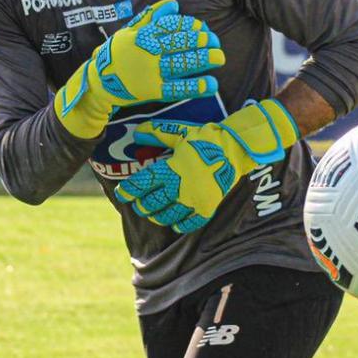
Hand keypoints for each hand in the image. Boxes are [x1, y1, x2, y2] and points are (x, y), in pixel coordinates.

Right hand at [54, 0, 223, 138]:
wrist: (99, 80)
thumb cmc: (118, 53)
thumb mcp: (129, 30)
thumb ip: (151, 16)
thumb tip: (174, 4)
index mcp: (143, 35)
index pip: (170, 27)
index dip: (188, 26)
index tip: (202, 27)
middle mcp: (148, 52)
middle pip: (178, 44)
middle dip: (200, 41)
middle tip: (215, 41)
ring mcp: (151, 72)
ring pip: (180, 64)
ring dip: (202, 60)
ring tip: (219, 57)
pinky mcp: (153, 91)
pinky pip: (177, 88)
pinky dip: (194, 87)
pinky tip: (210, 84)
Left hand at [113, 99, 298, 233]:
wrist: (236, 149)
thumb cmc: (206, 138)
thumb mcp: (180, 132)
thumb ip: (157, 133)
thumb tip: (136, 132)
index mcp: (171, 169)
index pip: (142, 184)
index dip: (129, 191)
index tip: (122, 194)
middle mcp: (179, 188)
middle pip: (152, 203)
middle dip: (142, 205)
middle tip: (139, 204)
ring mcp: (193, 201)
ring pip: (167, 216)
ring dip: (157, 216)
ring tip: (153, 214)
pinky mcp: (206, 208)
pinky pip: (189, 224)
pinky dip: (179, 225)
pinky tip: (174, 224)